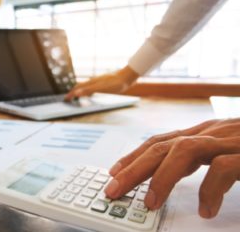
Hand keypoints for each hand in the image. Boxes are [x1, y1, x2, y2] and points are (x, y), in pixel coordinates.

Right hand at [64, 66, 138, 100]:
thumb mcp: (101, 88)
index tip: (65, 99)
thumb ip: (88, 90)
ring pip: (86, 86)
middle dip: (73, 91)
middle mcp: (94, 81)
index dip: (71, 93)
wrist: (128, 76)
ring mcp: (99, 81)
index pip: (77, 88)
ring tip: (77, 96)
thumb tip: (76, 93)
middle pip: (80, 86)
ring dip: (80, 91)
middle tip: (69, 98)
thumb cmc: (116, 83)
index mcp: (91, 82)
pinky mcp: (104, 83)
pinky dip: (88, 91)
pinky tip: (92, 93)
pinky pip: (93, 87)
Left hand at [104, 118, 239, 217]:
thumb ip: (201, 158)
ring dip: (162, 177)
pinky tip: (205, 209)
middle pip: (162, 147)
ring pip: (184, 151)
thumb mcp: (228, 149)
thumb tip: (173, 174)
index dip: (134, 156)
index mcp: (204, 133)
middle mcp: (212, 133)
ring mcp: (229, 141)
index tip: (113, 172)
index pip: (160, 142)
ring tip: (150, 202)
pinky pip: (222, 168)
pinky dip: (209, 189)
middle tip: (113, 189)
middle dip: (133, 169)